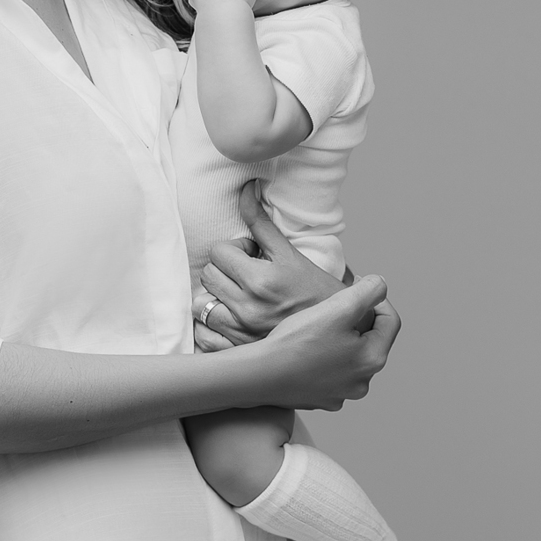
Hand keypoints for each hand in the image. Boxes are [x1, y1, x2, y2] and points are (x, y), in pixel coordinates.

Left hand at [195, 182, 344, 346]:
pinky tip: (231, 319)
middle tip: (246, 274)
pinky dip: (211, 327)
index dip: (234, 250)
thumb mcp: (290, 253)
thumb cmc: (317, 292)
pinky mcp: (239, 351)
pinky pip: (204, 336)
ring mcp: (242, 333)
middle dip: (223, 270)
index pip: (218, 252)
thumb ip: (261, 222)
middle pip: (207, 275)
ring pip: (201, 305)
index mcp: (261, 280)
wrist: (339, 332)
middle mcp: (249, 308)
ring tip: (237, 296)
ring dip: (215, 297)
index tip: (252, 257)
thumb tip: (246, 188)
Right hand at [259, 275, 396, 411]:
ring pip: (349, 357)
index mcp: (373, 359)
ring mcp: (341, 395)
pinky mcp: (320, 400)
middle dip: (356, 320)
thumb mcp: (338, 306)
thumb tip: (380, 285)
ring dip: (340, 340)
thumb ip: (368, 291)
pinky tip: (304, 349)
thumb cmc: (298, 340)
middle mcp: (362, 383)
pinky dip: (323, 358)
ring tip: (316, 326)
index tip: (354, 287)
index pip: (390, 321)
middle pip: (370, 340)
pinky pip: (330, 373)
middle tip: (331, 307)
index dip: (376, 299)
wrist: (260, 374)